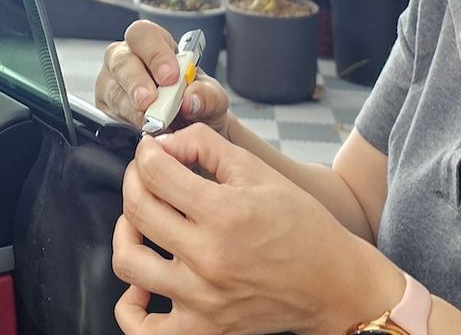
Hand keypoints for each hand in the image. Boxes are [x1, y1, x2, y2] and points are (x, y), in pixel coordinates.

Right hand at [94, 20, 232, 134]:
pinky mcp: (105, 111)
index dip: (154, 53)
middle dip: (137, 82)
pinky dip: (127, 124)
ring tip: (153, 122)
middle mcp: (127, 59)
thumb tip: (191, 99)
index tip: (170, 76)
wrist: (191, 133)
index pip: (145, 35)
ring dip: (133, 109)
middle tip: (152, 102)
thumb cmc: (195, 102)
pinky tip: (143, 130)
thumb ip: (207, 95)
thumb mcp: (212, 97)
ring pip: (112, 91)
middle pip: (120, 60)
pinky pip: (109, 115)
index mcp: (154, 44)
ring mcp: (112, 84)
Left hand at [111, 124, 401, 334]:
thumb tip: (162, 144)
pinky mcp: (204, 328)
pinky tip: (140, 284)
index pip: (155, 173)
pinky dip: (130, 306)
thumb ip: (206, 145)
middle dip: (134, 182)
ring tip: (142, 224)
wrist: (334, 283)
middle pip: (137, 210)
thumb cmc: (301, 227)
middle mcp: (209, 257)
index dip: (146, 154)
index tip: (151, 152)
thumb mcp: (258, 171)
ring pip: (128, 262)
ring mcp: (202, 298)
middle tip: (147, 177)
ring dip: (126, 234)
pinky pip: (142, 327)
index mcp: (225, 213)